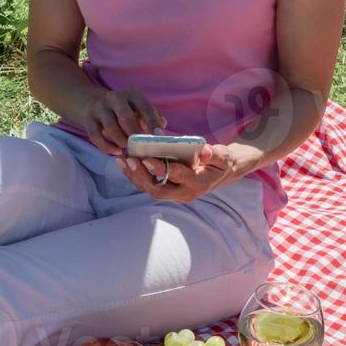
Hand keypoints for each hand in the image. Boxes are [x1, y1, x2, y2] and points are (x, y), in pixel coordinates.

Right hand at [83, 87, 166, 154]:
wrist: (96, 104)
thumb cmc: (127, 110)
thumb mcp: (140, 109)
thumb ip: (153, 118)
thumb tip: (162, 129)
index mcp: (132, 94)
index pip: (145, 107)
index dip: (153, 122)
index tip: (159, 137)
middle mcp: (115, 97)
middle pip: (126, 117)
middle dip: (135, 134)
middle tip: (142, 148)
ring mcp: (99, 107)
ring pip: (111, 127)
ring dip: (121, 141)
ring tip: (129, 151)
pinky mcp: (88, 119)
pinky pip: (96, 136)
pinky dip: (107, 147)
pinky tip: (116, 152)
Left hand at [116, 143, 236, 202]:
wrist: (219, 173)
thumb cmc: (220, 162)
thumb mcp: (223, 156)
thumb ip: (215, 154)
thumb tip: (205, 151)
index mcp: (199, 183)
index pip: (178, 178)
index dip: (162, 169)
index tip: (147, 159)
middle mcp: (184, 193)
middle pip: (158, 190)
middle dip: (142, 176)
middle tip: (129, 160)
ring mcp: (174, 194)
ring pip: (150, 189)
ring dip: (134, 176)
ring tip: (122, 160)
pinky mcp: (166, 190)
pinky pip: (147, 185)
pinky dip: (135, 175)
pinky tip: (124, 163)